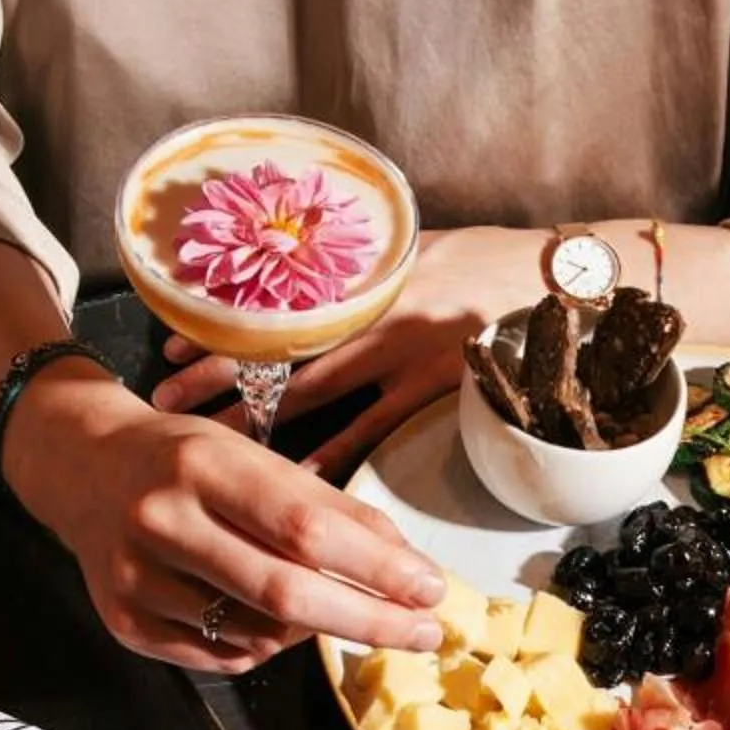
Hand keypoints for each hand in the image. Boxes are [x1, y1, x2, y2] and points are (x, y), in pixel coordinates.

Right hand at [8, 369, 445, 671]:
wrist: (79, 467)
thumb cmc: (183, 458)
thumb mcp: (251, 455)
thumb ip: (325, 506)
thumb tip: (403, 565)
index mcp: (202, 465)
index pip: (305, 528)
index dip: (377, 566)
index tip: (430, 589)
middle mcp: (161, 521)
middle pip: (285, 593)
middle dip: (368, 620)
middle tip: (424, 634)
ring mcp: (136, 578)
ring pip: (257, 634)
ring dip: (314, 630)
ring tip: (333, 609)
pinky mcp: (124, 622)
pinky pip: (222, 657)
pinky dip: (265, 645)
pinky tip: (272, 622)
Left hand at [153, 226, 547, 476]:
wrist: (563, 281)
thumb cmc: (492, 261)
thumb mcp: (420, 248)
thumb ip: (368, 272)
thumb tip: (320, 283)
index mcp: (364, 274)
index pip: (276, 302)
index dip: (224, 328)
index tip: (177, 342)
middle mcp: (372, 310)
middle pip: (277, 348)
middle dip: (219, 379)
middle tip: (166, 400)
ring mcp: (401, 352)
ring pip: (311, 391)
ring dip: (257, 420)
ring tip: (208, 444)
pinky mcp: (433, 390)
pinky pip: (370, 429)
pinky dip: (329, 456)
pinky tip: (293, 481)